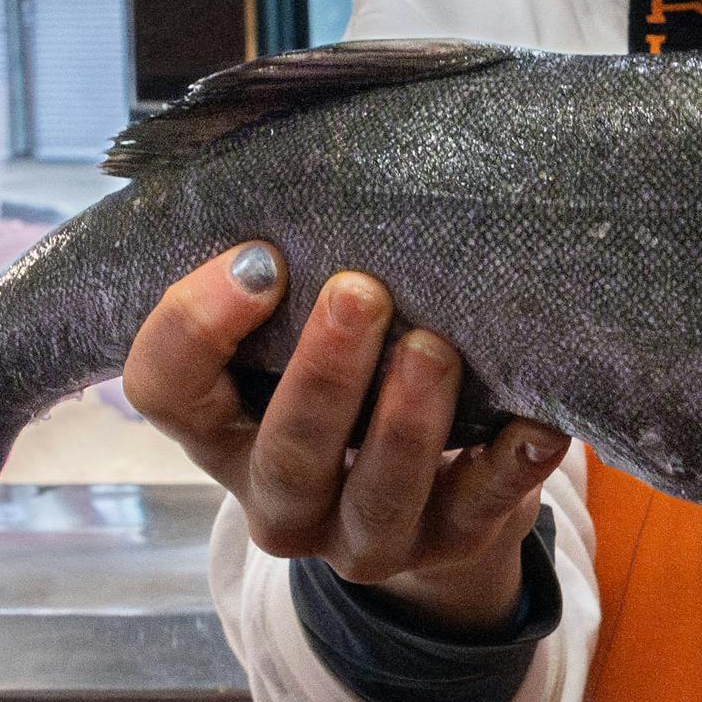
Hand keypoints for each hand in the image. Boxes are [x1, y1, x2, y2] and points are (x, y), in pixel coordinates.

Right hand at [122, 246, 566, 635]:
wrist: (432, 499)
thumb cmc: (352, 383)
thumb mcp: (294, 341)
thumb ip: (287, 281)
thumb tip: (313, 158)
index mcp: (222, 434)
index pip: (164, 391)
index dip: (193, 327)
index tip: (259, 257)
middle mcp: (282, 501)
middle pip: (283, 455)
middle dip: (322, 375)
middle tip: (359, 292)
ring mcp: (367, 538)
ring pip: (377, 498)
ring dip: (406, 423)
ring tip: (434, 349)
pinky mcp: (454, 543)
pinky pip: (484, 508)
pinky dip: (514, 463)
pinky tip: (537, 419)